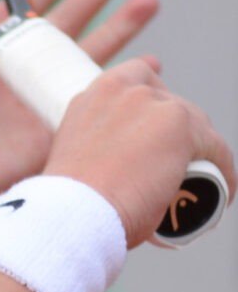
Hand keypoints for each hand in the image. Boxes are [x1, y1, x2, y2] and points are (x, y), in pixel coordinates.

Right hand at [45, 60, 234, 245]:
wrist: (72, 214)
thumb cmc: (68, 202)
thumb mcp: (75, 157)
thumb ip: (90, 147)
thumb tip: (106, 168)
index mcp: (95, 94)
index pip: (138, 78)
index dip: (154, 99)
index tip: (158, 124)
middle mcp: (124, 90)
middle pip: (170, 101)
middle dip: (177, 130)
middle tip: (174, 166)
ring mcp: (154, 104)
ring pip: (196, 124)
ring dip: (200, 149)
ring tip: (197, 182)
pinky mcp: (182, 127)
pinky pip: (217, 148)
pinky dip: (224, 170)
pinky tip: (224, 190)